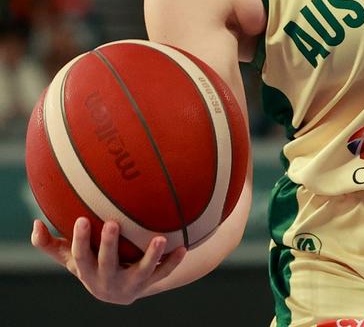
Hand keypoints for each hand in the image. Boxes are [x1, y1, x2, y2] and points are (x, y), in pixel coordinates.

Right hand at [31, 217, 186, 304]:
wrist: (119, 291)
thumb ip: (49, 244)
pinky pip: (164, 273)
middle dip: (109, 245)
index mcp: (87, 271)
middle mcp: (107, 280)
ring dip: (151, 256)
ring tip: (160, 239)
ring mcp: (131, 284)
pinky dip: (173, 261)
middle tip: (114, 223)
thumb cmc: (92, 264)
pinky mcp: (150, 283)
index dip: (80, 240)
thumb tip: (34, 224)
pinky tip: (184, 247)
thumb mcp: (72, 258)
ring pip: (141, 271)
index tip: (82, 218)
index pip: (80, 256)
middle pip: (107, 263)